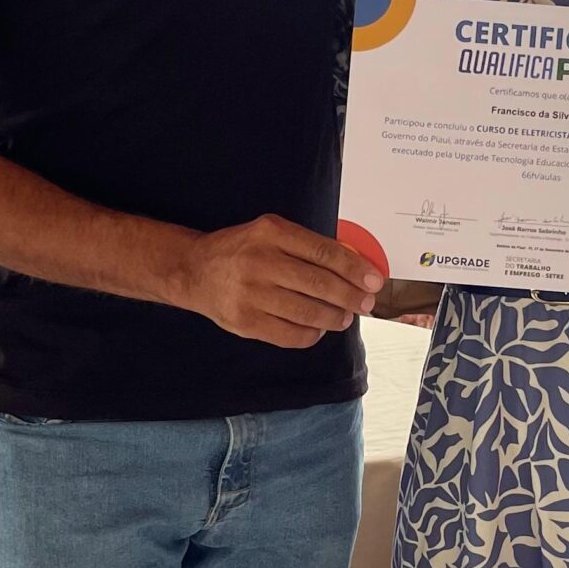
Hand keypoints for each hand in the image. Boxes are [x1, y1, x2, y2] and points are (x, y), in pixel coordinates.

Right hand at [181, 215, 381, 348]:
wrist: (194, 270)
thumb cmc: (241, 251)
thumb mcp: (271, 233)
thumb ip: (307, 247)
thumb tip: (354, 268)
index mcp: (271, 233)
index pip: (324, 252)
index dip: (355, 269)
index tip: (374, 280)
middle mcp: (260, 261)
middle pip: (319, 283)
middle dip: (350, 296)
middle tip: (365, 303)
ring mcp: (250, 294)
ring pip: (308, 312)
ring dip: (334, 317)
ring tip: (343, 317)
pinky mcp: (244, 322)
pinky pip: (290, 334)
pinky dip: (311, 334)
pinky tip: (317, 328)